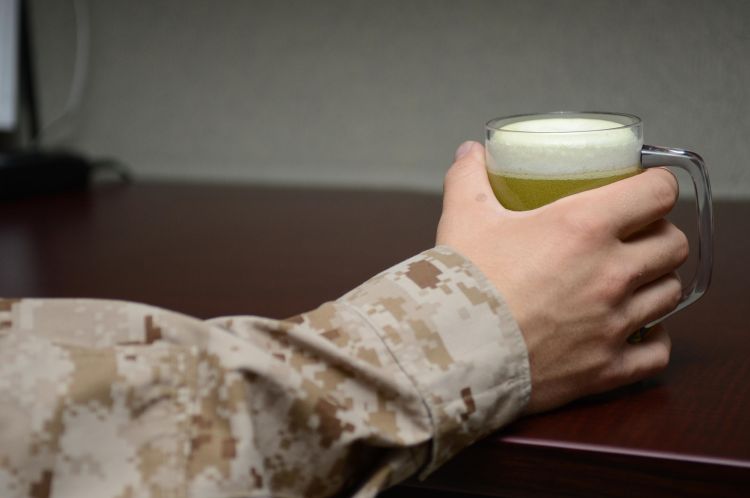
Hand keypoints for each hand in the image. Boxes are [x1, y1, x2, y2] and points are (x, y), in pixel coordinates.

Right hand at [436, 141, 686, 413]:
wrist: (452, 354)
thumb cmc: (462, 283)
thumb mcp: (462, 218)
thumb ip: (469, 178)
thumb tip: (471, 153)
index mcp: (584, 227)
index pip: (659, 192)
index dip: (657, 186)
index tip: (645, 189)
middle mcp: (611, 273)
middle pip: (674, 244)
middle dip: (659, 235)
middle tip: (634, 237)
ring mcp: (615, 323)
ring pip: (671, 293)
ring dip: (656, 283)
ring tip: (631, 281)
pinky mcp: (608, 367)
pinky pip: (658, 352)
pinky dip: (652, 340)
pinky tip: (634, 330)